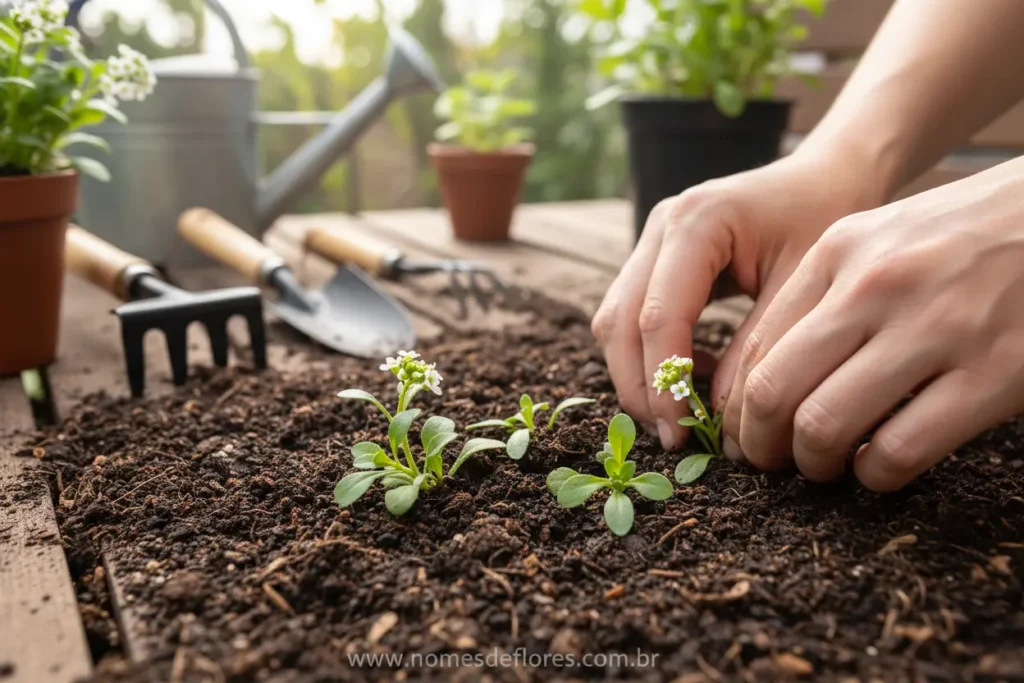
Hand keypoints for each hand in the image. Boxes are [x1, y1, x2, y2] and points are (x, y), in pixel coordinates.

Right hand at [593, 151, 880, 449]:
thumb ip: (757, 348)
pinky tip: (697, 375)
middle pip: (618, 321)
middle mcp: (660, 225)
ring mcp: (651, 240)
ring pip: (615, 321)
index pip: (658, 316)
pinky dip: (652, 356)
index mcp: (697, 221)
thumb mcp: (803, 285)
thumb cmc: (826, 218)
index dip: (663, 382)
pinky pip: (633, 316)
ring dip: (639, 374)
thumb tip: (719, 419)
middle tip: (672, 437)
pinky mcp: (655, 258)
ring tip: (685, 412)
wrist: (826, 175)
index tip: (680, 434)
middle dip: (638, 386)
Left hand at [722, 158, 1023, 490]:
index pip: (756, 348)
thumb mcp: (877, 241)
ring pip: (825, 425)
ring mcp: (937, 328)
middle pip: (773, 391)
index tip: (745, 435)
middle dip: (760, 444)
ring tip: (826, 467)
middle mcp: (876, 286)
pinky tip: (881, 467)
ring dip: (813, 464)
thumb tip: (762, 381)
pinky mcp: (994, 373)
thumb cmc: (959, 236)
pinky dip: (876, 474)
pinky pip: (900, 449)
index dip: (738, 409)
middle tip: (773, 464)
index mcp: (838, 252)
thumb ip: (820, 296)